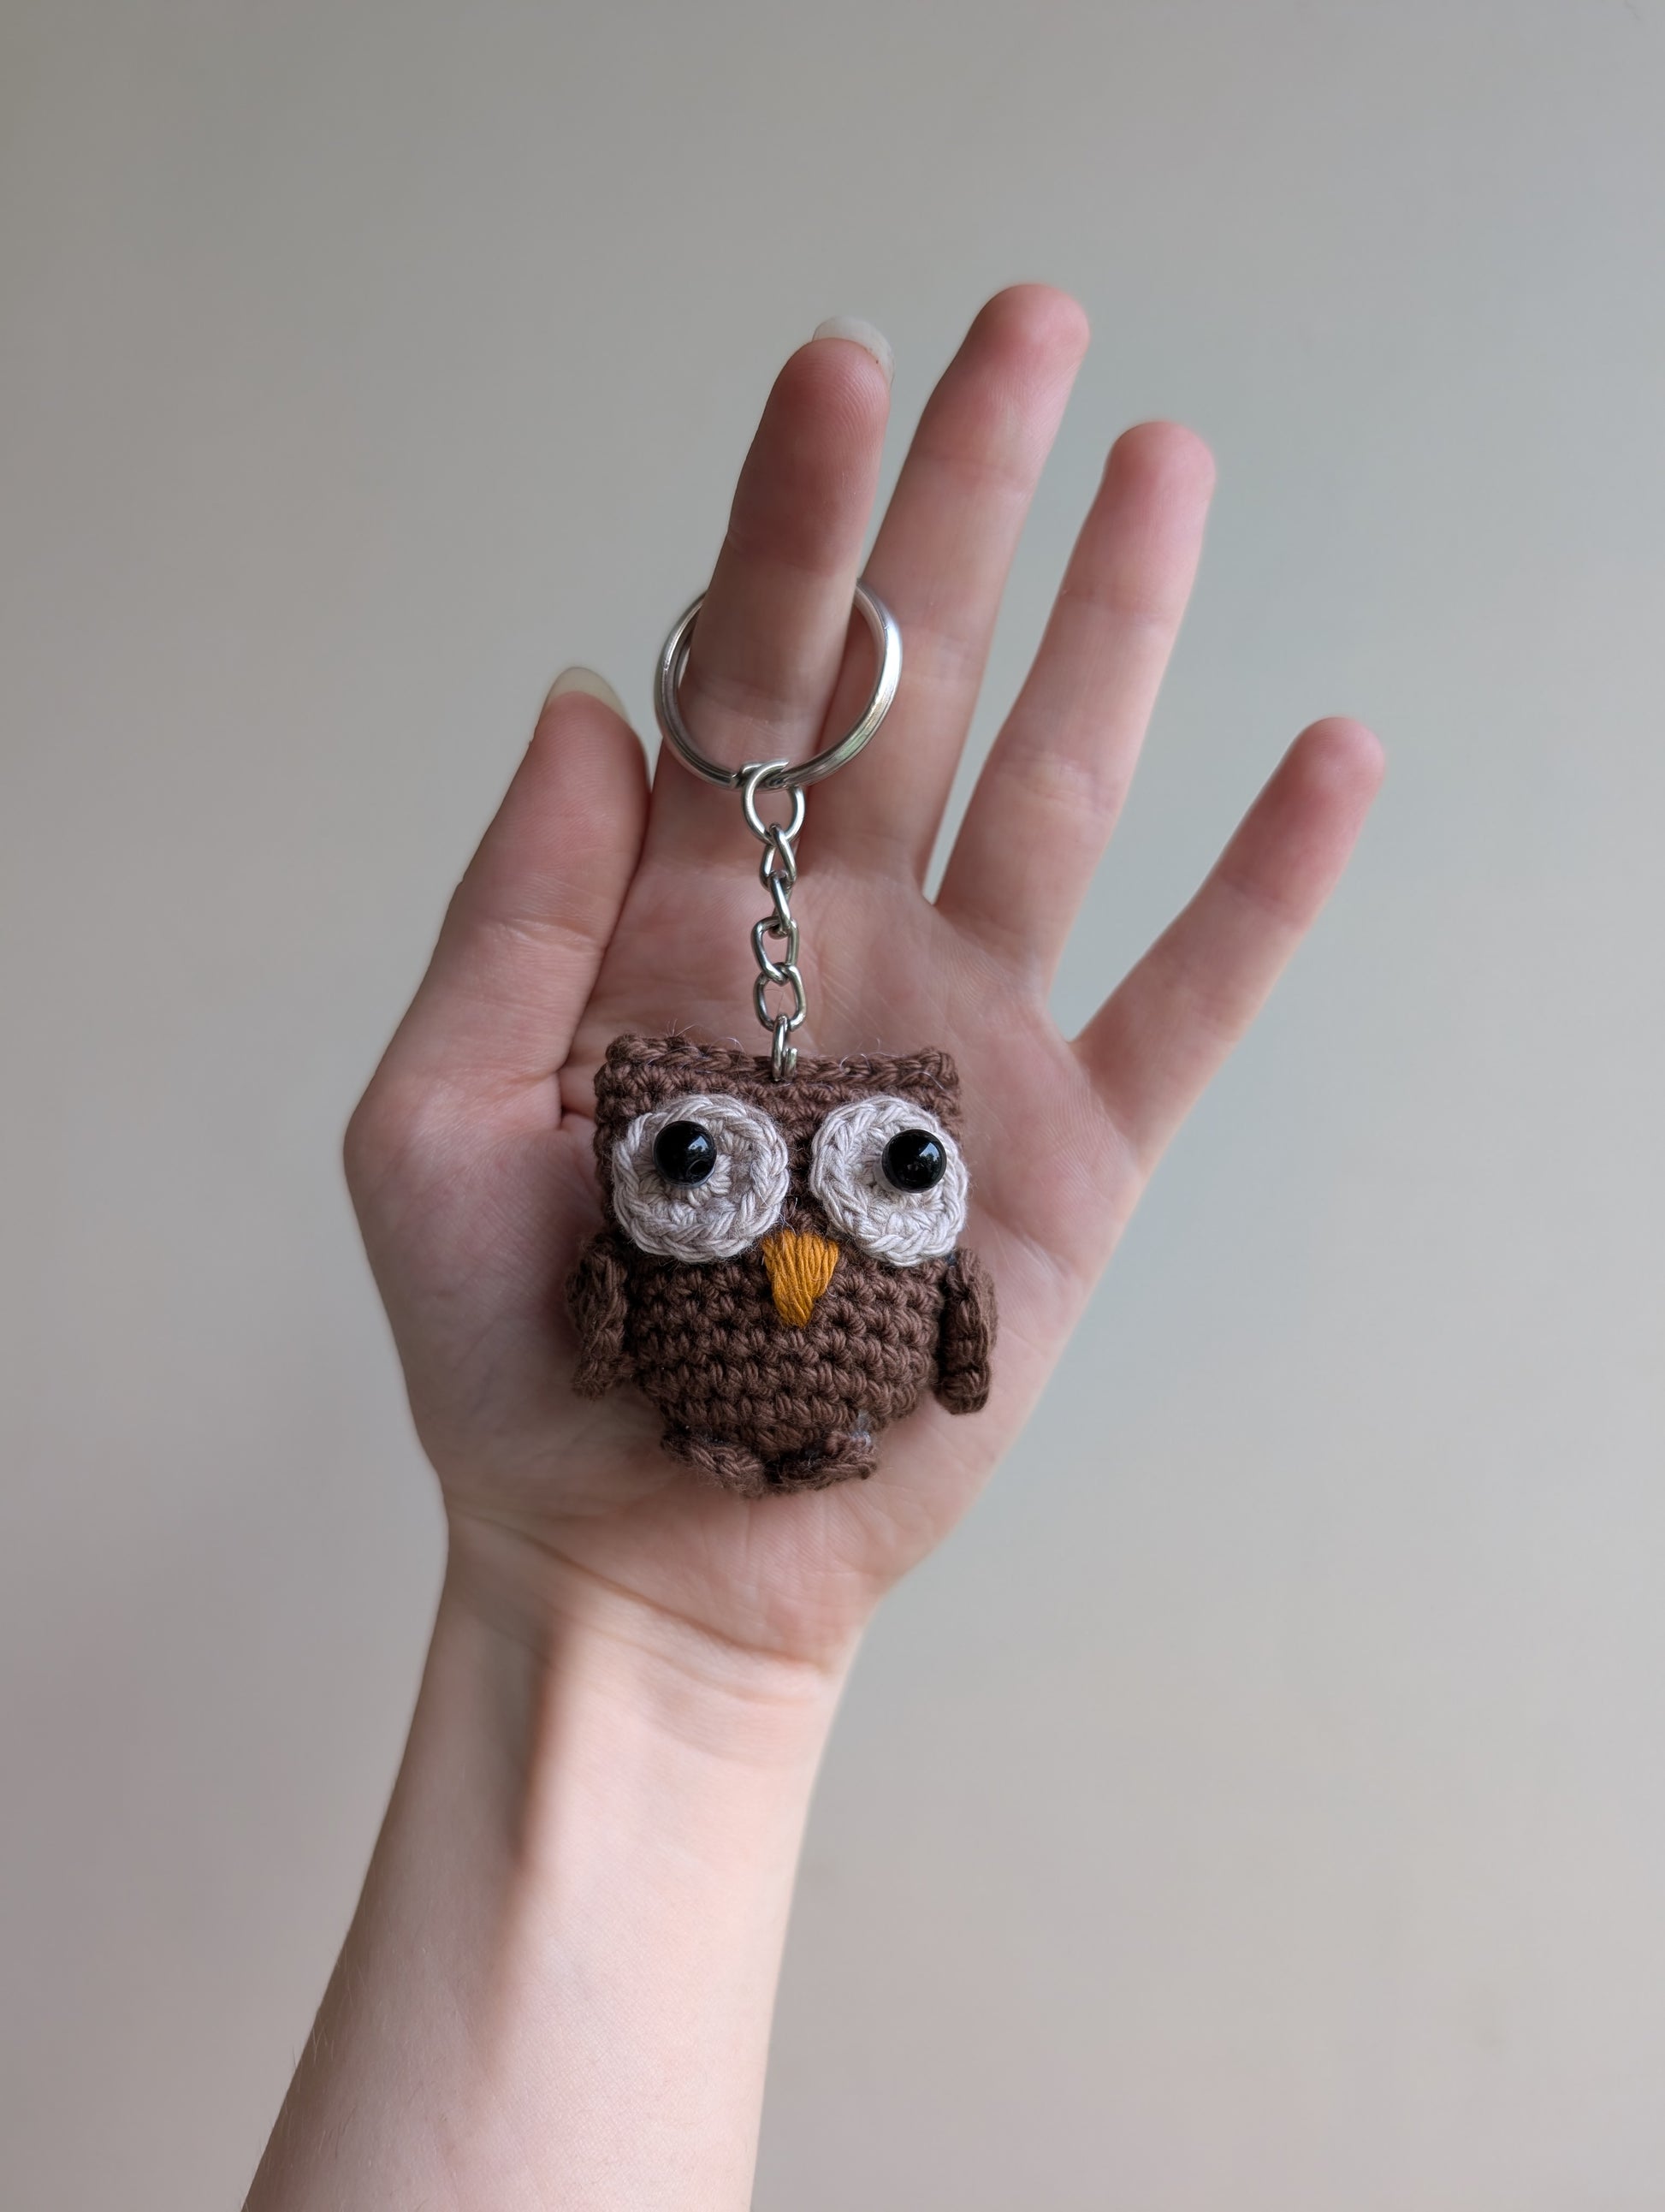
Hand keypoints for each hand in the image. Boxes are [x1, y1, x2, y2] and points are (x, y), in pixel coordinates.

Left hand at [344, 286, 1380, 1679]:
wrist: (641, 1546)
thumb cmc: (513, 1351)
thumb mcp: (433, 1124)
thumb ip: (506, 913)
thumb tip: (583, 695)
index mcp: (675, 916)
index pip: (741, 676)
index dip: (790, 521)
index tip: (840, 373)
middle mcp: (836, 942)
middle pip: (917, 687)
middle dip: (968, 508)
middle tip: (1035, 330)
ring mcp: (963, 1038)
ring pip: (1058, 796)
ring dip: (1116, 632)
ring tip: (1166, 465)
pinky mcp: (1066, 1157)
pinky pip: (1185, 1004)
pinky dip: (1258, 893)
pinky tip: (1322, 757)